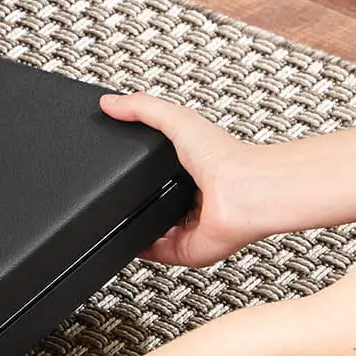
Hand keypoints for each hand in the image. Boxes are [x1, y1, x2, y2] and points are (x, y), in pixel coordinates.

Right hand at [99, 92, 264, 266]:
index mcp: (196, 169)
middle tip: (117, 198)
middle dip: (139, 203)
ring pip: (158, 232)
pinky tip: (129, 239)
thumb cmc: (227, 158)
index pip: (165, 172)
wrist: (245, 192)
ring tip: (117, 220)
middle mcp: (196, 199)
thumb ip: (143, 108)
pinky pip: (159, 254)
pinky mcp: (189, 249)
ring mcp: (192, 226)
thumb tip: (110, 102)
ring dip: (138, 228)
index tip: (124, 168)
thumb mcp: (177, 119)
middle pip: (161, 204)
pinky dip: (141, 249)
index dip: (145, 172)